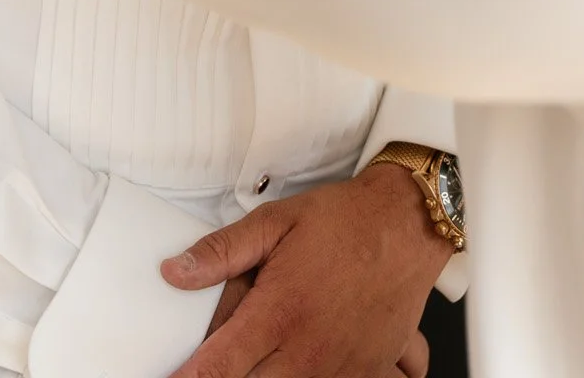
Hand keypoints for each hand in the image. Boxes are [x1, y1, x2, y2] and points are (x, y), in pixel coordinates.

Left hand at [161, 165, 443, 377]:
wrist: (407, 222)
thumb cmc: (344, 220)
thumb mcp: (276, 222)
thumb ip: (223, 251)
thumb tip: (176, 272)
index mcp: (279, 314)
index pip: (220, 365)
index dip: (191, 377)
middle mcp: (308, 351)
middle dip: (234, 376)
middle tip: (231, 355)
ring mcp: (340, 369)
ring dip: (275, 376)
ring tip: (276, 352)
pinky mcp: (368, 373)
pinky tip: (312, 363)